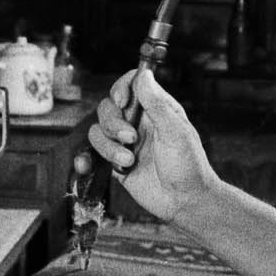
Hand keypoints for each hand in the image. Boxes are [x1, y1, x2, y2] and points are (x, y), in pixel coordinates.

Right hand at [85, 67, 216, 222]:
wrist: (185, 202)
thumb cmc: (189, 165)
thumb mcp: (176, 131)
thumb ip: (157, 103)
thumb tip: (144, 73)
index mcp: (155, 109)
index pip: (131, 85)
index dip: (121, 88)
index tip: (122, 101)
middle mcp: (138, 122)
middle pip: (108, 107)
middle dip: (114, 123)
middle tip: (131, 139)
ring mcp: (125, 143)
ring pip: (98, 130)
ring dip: (109, 146)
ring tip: (129, 161)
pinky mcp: (115, 163)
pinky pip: (94, 153)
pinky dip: (87, 158)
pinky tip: (86, 166)